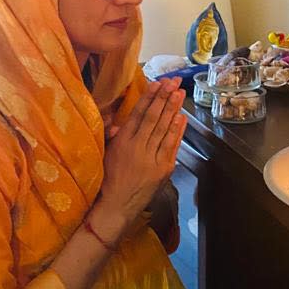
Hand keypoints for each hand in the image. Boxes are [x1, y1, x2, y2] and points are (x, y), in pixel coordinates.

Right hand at [98, 79, 186, 237]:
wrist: (117, 207)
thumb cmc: (109, 179)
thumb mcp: (105, 154)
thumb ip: (114, 136)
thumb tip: (119, 122)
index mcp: (122, 142)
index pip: (138, 114)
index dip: (149, 97)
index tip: (157, 83)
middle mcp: (137, 148)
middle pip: (154, 117)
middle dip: (164, 98)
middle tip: (173, 81)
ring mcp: (152, 159)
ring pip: (164, 129)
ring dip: (173, 109)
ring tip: (180, 92)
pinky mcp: (163, 169)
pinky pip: (171, 146)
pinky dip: (178, 131)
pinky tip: (182, 117)